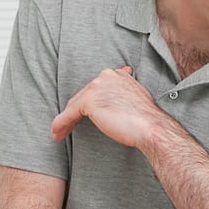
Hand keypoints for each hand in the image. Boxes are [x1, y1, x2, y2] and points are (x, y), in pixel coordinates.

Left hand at [51, 67, 166, 149]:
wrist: (151, 127)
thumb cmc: (147, 119)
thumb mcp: (137, 98)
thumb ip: (125, 93)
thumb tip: (120, 94)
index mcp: (117, 74)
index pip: (96, 89)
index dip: (91, 102)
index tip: (87, 113)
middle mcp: (105, 76)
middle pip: (83, 95)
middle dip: (76, 111)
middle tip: (71, 125)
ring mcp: (96, 87)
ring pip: (75, 104)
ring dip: (66, 120)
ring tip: (61, 132)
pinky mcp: (89, 101)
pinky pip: (69, 114)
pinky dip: (61, 124)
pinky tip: (57, 134)